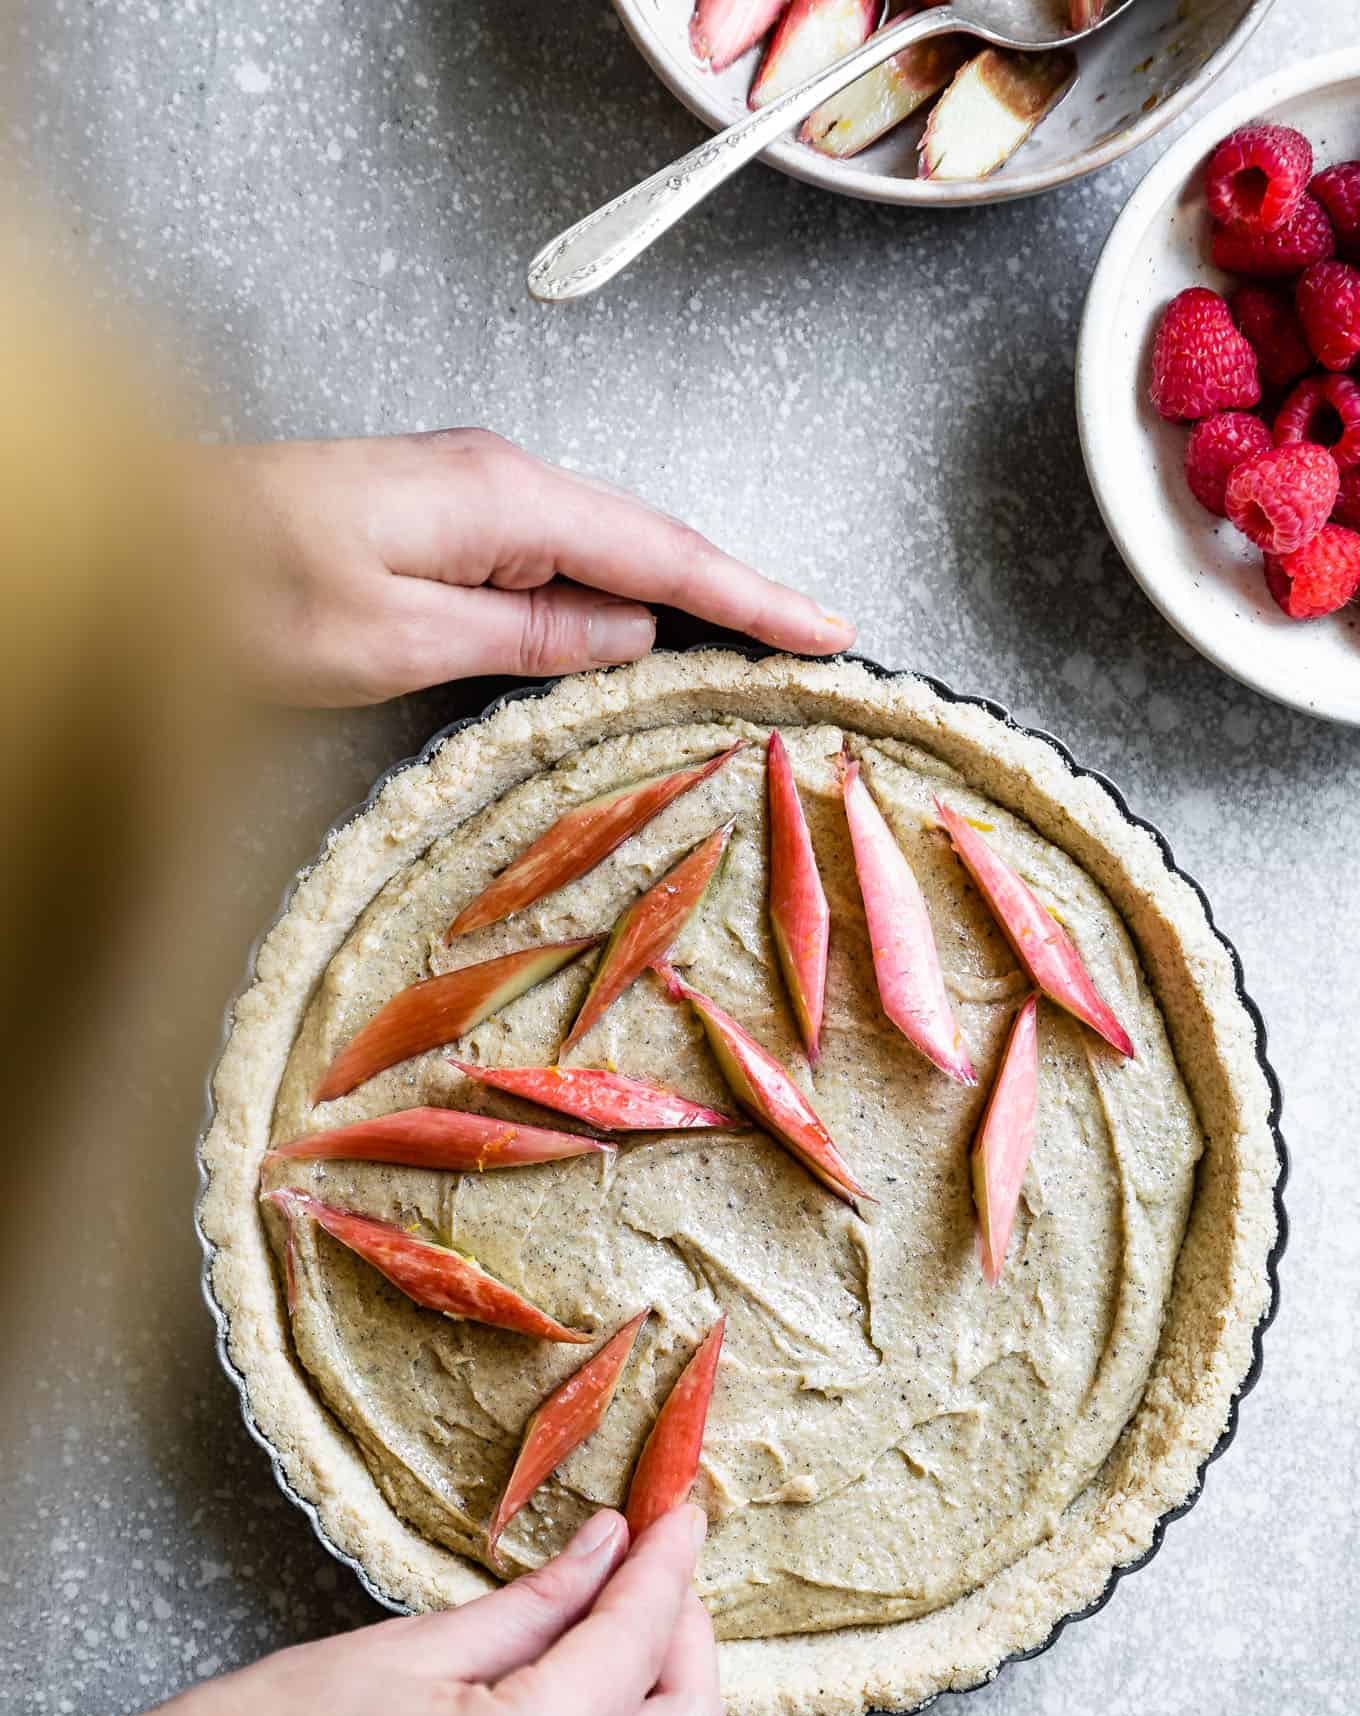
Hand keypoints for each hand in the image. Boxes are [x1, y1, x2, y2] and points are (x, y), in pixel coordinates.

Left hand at [193, 429, 854, 706]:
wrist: (152, 547)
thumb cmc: (253, 594)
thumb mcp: (405, 638)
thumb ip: (530, 635)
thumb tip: (632, 632)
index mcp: (506, 502)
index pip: (664, 555)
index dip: (753, 598)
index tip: (828, 630)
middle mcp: (501, 483)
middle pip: (650, 544)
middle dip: (737, 595)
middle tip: (815, 646)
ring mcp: (474, 496)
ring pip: (607, 554)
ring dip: (681, 599)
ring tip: (755, 648)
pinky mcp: (446, 521)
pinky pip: (558, 561)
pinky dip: (614, 597)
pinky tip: (640, 632)